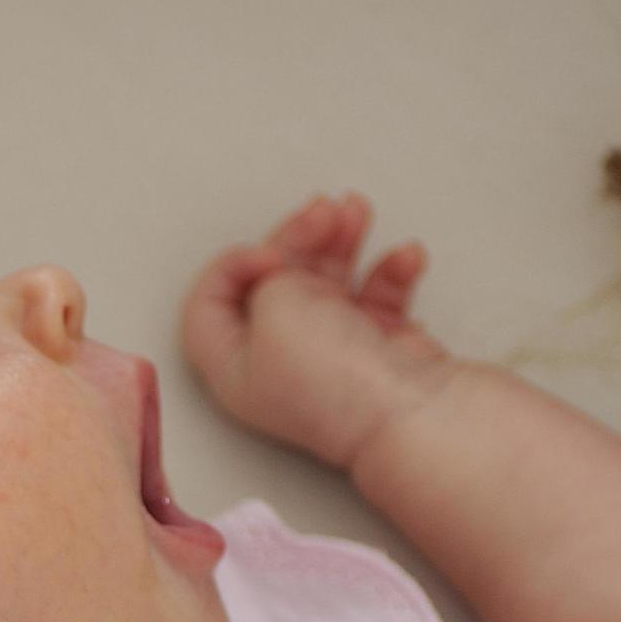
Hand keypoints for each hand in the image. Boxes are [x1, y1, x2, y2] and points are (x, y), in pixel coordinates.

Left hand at [180, 194, 457, 473]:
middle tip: (323, 209)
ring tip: (357, 211)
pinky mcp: (380, 348)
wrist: (410, 412)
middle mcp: (280, 362)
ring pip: (328, 282)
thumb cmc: (336, 378)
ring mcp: (333, 355)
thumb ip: (266, 277)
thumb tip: (284, 274)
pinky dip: (390, 271)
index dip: (230, 268)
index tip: (266, 255)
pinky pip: (378, 296)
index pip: (209, 307)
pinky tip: (405, 257)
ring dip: (341, 239)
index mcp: (236, 366)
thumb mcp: (273, 306)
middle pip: (274, 283)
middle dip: (297, 236)